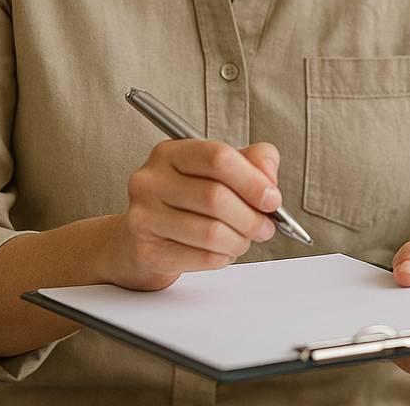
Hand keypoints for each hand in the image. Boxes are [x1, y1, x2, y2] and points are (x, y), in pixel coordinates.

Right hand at [102, 140, 282, 290]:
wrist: (137, 241)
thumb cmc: (184, 203)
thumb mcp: (217, 172)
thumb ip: (252, 163)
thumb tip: (269, 181)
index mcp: (170, 153)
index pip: (218, 157)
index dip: (253, 180)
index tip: (272, 198)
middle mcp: (151, 181)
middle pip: (216, 197)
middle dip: (252, 217)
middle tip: (266, 227)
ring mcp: (144, 217)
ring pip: (212, 232)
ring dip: (240, 240)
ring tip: (244, 240)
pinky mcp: (147, 251)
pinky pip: (203, 257)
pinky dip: (224, 257)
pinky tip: (222, 251)